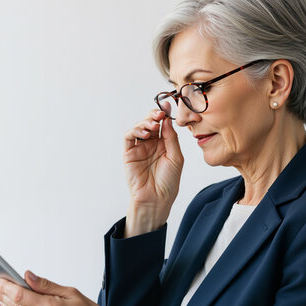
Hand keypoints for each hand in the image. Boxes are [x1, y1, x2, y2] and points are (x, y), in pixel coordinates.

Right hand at [123, 109, 183, 236]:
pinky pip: (129, 137)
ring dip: (145, 122)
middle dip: (154, 115)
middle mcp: (151, 144)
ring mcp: (139, 148)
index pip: (162, 125)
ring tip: (153, 126)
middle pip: (150, 123)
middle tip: (159, 113)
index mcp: (163, 144)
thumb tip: (167, 120)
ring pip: (139, 127)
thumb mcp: (176, 158)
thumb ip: (171, 138)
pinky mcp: (128, 153)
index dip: (163, 114)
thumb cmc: (168, 182)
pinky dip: (135, 131)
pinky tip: (144, 133)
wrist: (156, 199)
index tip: (167, 106)